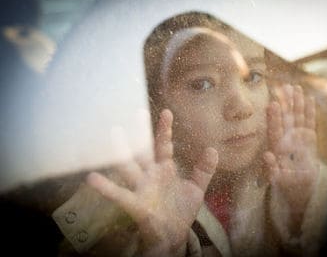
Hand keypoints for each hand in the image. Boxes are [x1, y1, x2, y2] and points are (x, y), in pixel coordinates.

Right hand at [86, 109, 217, 255]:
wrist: (173, 236)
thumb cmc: (180, 210)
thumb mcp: (195, 189)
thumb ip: (203, 170)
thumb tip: (213, 149)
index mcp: (164, 169)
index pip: (164, 146)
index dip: (165, 130)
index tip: (167, 112)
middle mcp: (150, 175)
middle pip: (143, 150)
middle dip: (140, 133)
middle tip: (136, 112)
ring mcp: (141, 188)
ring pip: (129, 167)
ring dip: (121, 151)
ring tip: (113, 133)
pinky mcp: (135, 204)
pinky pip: (119, 194)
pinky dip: (106, 187)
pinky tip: (92, 178)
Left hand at [264, 84, 318, 216]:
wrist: (298, 190)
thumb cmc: (287, 187)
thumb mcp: (278, 180)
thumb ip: (272, 169)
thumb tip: (267, 155)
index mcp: (278, 149)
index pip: (275, 130)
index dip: (274, 117)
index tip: (272, 104)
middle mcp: (286, 141)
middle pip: (286, 119)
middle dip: (286, 104)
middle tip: (285, 87)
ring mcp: (297, 139)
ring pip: (297, 118)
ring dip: (297, 104)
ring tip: (296, 88)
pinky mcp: (308, 140)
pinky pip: (308, 123)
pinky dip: (309, 112)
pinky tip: (309, 99)